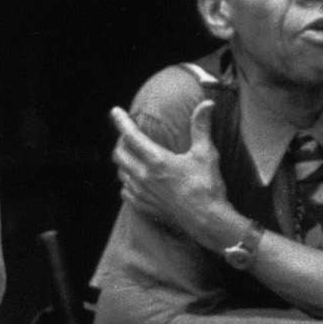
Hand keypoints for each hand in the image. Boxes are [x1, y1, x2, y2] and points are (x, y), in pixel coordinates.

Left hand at [110, 101, 232, 249]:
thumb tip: (208, 103)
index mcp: (156, 160)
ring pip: (120, 172)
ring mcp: (140, 193)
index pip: (131, 136)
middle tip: (129, 135)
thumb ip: (201, 127)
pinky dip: (127, 180)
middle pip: (119, 154)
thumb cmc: (207, 186)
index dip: (121, 121)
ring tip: (132, 154)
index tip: (115, 111)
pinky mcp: (142, 206)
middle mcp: (143, 176)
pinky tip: (135, 178)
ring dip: (123, 161)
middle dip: (121, 141)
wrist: (206, 220)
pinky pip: (125, 190)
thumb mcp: (205, 153)